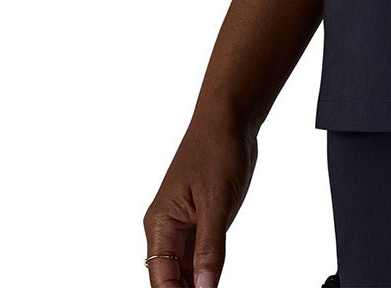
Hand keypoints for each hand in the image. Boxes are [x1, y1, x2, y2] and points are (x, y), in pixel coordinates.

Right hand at [142, 112, 258, 286]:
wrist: (230, 119)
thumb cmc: (217, 150)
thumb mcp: (216, 203)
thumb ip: (210, 248)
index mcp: (160, 223)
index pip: (161, 278)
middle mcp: (166, 227)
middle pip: (169, 278)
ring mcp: (183, 225)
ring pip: (183, 270)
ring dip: (195, 284)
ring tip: (213, 287)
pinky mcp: (200, 220)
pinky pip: (197, 254)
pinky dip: (205, 270)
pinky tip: (214, 280)